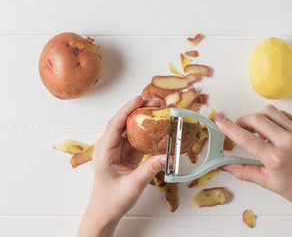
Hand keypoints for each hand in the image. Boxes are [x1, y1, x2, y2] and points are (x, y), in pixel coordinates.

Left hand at [77, 96, 166, 236]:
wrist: (105, 212)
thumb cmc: (111, 200)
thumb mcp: (133, 185)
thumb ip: (150, 169)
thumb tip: (168, 156)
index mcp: (104, 151)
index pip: (115, 124)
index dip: (127, 109)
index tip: (140, 98)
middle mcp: (110, 146)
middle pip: (124, 122)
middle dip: (139, 110)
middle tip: (156, 103)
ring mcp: (118, 150)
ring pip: (131, 129)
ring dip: (145, 120)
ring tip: (160, 111)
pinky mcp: (126, 154)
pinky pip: (138, 139)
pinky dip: (148, 133)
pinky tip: (159, 129)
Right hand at [213, 105, 291, 234]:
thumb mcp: (266, 182)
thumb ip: (242, 171)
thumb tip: (224, 166)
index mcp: (276, 158)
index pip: (245, 138)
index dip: (229, 127)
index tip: (219, 120)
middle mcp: (287, 142)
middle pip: (256, 118)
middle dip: (242, 121)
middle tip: (239, 128)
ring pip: (269, 111)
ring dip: (258, 118)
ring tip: (259, 131)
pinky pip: (282, 114)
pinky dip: (273, 119)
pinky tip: (273, 131)